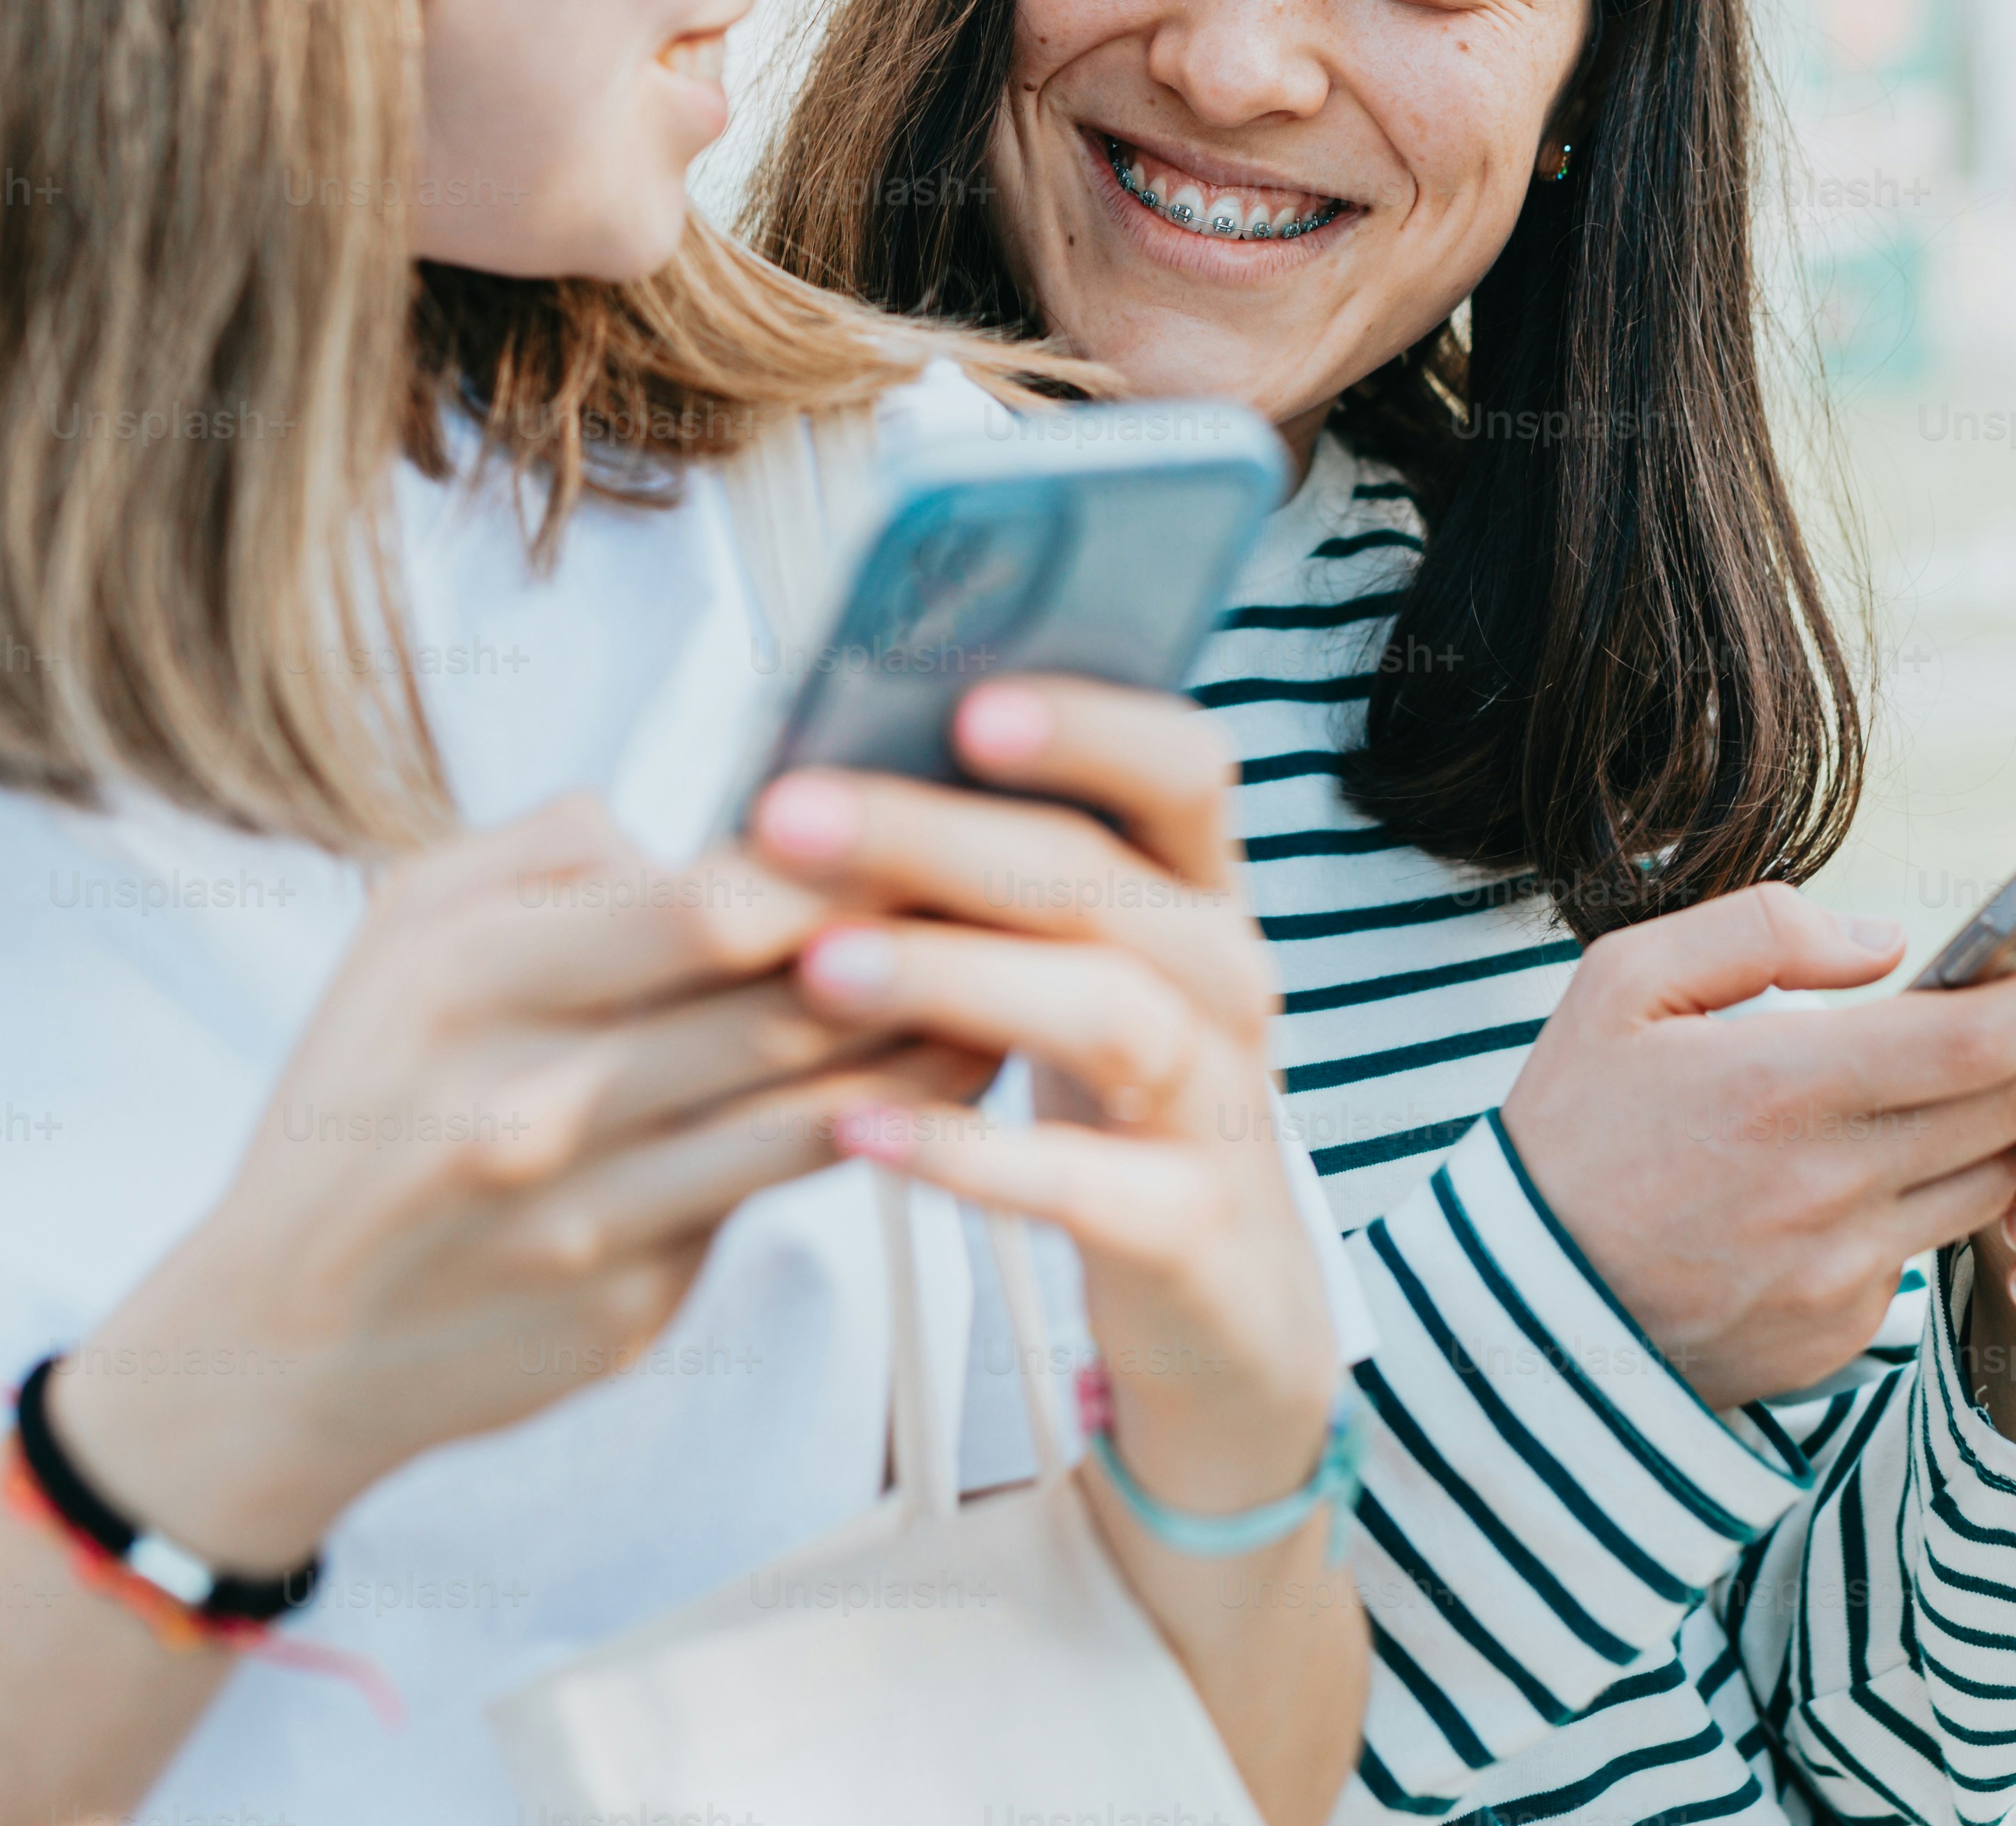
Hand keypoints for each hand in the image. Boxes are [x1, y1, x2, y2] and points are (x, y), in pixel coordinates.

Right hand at [58, 794, 988, 1571]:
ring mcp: (586, 1218)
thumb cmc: (358, 1102)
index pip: (701, 903)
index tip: (921, 817)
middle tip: (1012, 888)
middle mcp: (527, 1104)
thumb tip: (706, 829)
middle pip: (779, 1002)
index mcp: (466, 983)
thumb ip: (546, 850)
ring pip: (814, 1109)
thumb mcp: (400, 932)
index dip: (833, 859)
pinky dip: (876, 1133)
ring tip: (1014, 983)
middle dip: (911, 939)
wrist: (275, 1342)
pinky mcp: (632, 1304)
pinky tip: (939, 1088)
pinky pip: (780, 1196)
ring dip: (931, 1045)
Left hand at [744, 679, 1339, 1503]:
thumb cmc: (1110, 1104)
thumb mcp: (1076, 975)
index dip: (1090, 725)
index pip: (1185, 768)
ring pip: (1113, 1013)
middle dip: (939, 840)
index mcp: (1197, 894)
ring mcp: (1224, 1106)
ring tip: (817, 968)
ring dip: (955, 978)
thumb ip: (989, 885)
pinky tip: (857, 1131)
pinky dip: (971, 1154)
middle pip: (1103, 882)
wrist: (1227, 1312)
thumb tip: (814, 779)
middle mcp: (1228, 982)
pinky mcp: (1194, 1231)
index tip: (964, 703)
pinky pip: (1088, 1184)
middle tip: (788, 816)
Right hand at [1499, 889, 2015, 1408]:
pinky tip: (1979, 1151)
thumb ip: (1756, 935)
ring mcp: (1843, 1272)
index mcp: (1781, 1089)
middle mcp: (1830, 1188)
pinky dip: (1967, 1195)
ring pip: (1997, 1187)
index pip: (1981, 1039)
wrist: (1518, 1308)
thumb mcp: (1620, 986)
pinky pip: (1931, 1251)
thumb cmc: (1567, 1126)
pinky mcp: (1839, 1331)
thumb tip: (1887, 942)